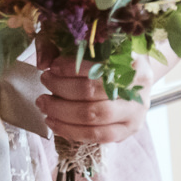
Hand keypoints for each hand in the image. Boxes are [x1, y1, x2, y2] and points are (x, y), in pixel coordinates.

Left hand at [36, 52, 163, 144]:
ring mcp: (136, 111)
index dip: (71, 67)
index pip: (98, 65)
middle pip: (93, 92)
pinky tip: (54, 123)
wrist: (133, 77)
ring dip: (62, 112)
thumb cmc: (106, 57)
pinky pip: (98, 136)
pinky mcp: (129, 130)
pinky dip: (72, 131)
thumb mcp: (88, 44)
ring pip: (95, 116)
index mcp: (133, 60)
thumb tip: (42, 62)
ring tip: (44, 104)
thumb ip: (62, 45)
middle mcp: (138, 87)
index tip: (52, 67)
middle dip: (61, 88)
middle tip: (44, 82)